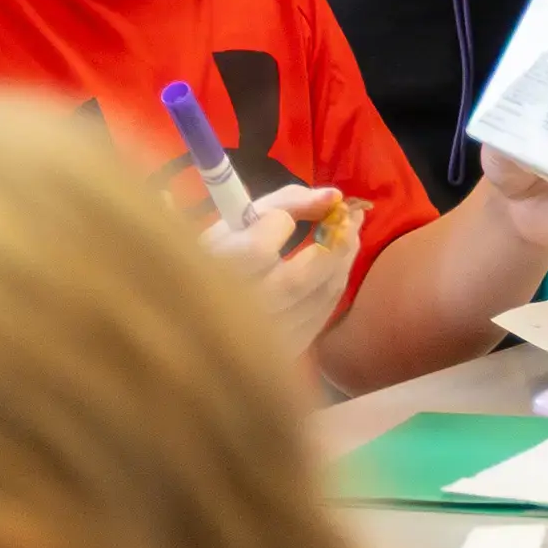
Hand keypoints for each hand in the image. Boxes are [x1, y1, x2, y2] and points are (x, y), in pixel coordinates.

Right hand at [215, 184, 358, 354]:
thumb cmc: (213, 256)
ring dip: (342, 262)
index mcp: (211, 275)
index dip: (278, 226)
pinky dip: (334, 287)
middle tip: (350, 217)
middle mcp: (235, 313)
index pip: (257, 250)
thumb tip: (335, 196)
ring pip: (316, 300)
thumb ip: (286, 201)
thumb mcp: (235, 221)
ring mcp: (260, 339)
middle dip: (334, 244)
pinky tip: (337, 266)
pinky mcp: (281, 350)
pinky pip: (320, 318)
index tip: (281, 219)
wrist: (197, 315)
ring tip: (350, 235)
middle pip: (297, 281)